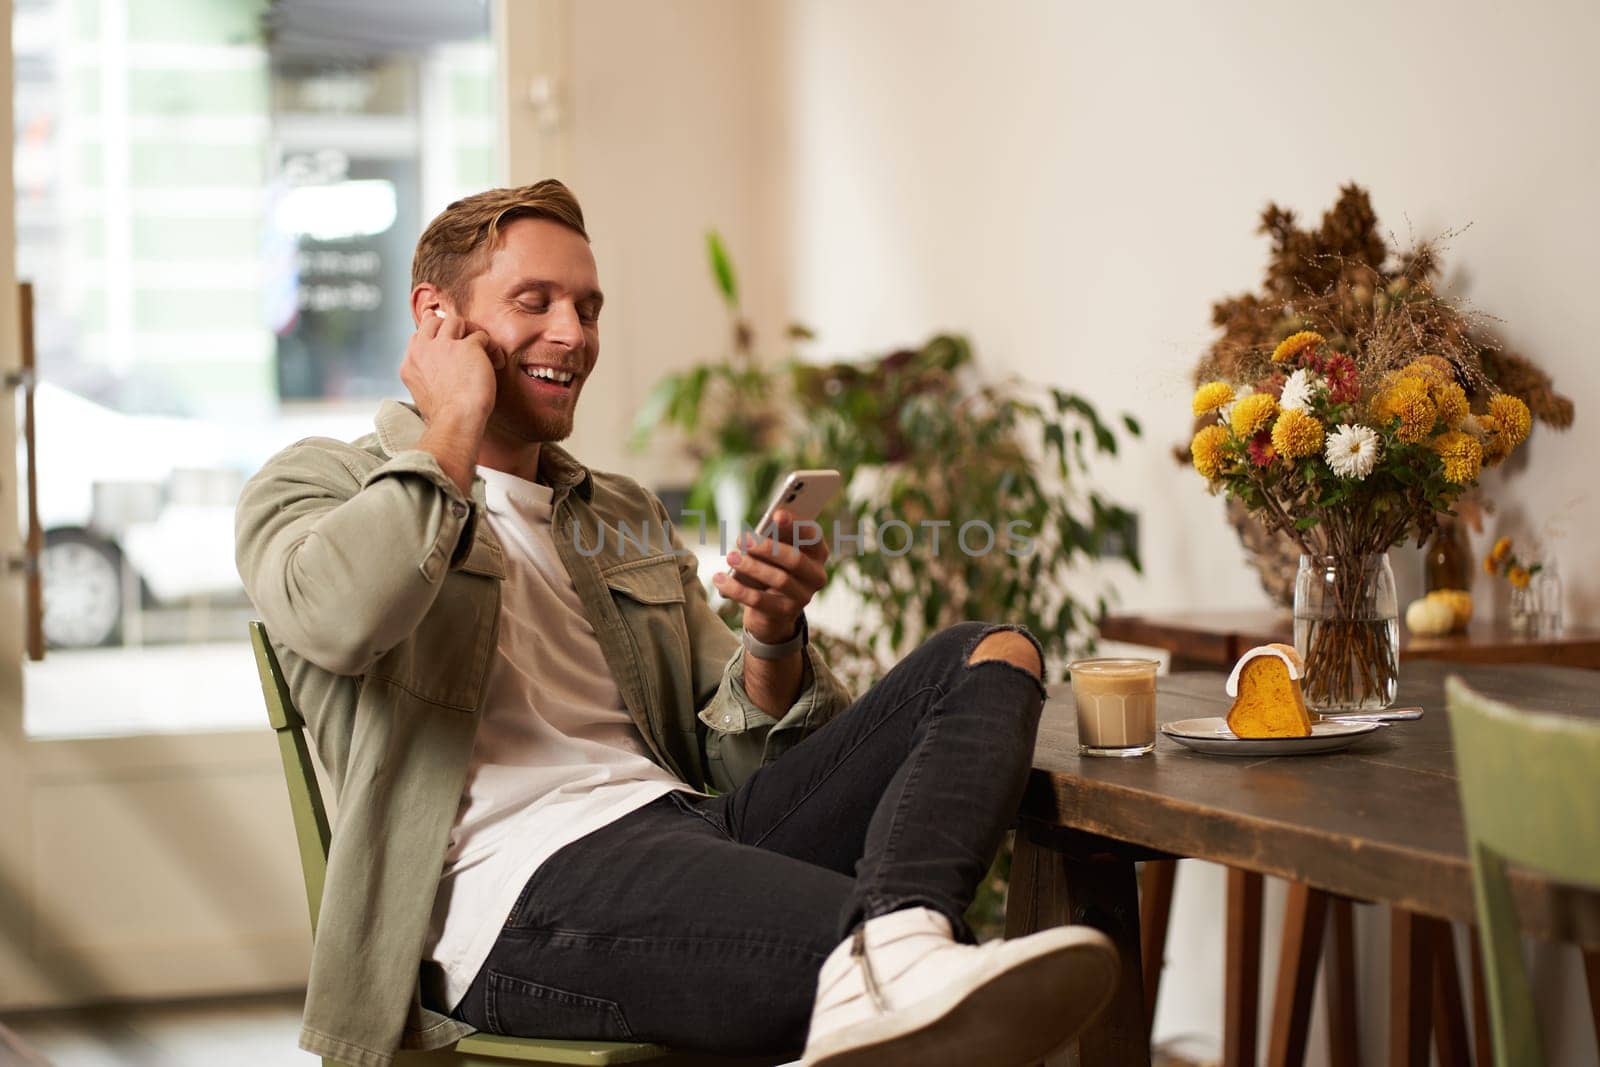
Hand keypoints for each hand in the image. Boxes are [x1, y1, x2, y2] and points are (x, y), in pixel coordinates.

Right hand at [399, 310, 502, 428]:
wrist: (455, 420)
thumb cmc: (444, 416)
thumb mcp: (423, 393)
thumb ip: (427, 376)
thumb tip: (439, 374)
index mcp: (411, 363)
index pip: (418, 335)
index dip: (433, 332)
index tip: (444, 335)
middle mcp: (424, 350)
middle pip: (435, 321)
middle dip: (451, 327)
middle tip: (466, 338)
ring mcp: (444, 346)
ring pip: (456, 321)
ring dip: (471, 331)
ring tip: (482, 349)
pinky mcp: (468, 347)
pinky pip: (481, 335)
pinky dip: (492, 347)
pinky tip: (496, 361)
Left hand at [712, 510, 829, 644]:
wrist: (771, 612)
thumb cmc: (772, 569)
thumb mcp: (775, 552)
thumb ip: (774, 538)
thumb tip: (758, 529)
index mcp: (818, 553)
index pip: (813, 536)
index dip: (796, 525)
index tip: (776, 515)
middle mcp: (816, 576)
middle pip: (795, 559)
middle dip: (767, 548)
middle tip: (742, 539)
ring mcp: (803, 597)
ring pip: (779, 580)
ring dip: (751, 567)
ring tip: (730, 557)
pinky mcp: (785, 614)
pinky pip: (759, 601)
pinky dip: (737, 589)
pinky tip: (720, 579)